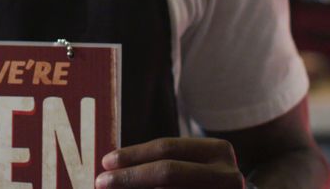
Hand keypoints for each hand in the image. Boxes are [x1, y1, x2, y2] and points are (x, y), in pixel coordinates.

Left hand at [95, 138, 244, 187]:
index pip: (167, 147)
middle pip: (168, 171)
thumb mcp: (191, 166)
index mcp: (218, 150)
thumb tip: (113, 168)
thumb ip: (161, 162)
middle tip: (101, 182)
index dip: (134, 155)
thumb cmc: (204, 182)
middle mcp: (228, 175)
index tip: (106, 163)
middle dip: (130, 177)